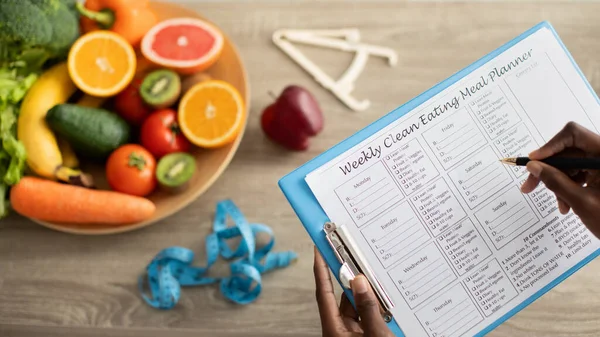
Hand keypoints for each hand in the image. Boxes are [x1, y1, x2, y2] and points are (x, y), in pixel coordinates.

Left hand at [313, 246, 393, 336]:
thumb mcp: (376, 334)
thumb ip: (368, 309)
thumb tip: (360, 282)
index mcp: (334, 329)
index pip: (324, 293)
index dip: (321, 270)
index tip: (319, 250)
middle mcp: (340, 330)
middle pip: (345, 299)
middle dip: (355, 282)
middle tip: (361, 262)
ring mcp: (352, 334)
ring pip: (359, 307)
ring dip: (370, 297)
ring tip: (383, 285)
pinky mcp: (364, 336)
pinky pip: (368, 317)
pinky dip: (377, 309)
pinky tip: (389, 304)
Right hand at [520, 122, 599, 236]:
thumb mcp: (581, 201)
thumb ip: (556, 182)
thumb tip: (533, 166)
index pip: (574, 135)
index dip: (551, 146)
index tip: (534, 161)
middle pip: (568, 151)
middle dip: (548, 169)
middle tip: (529, 185)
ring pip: (570, 164)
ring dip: (558, 182)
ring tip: (559, 204)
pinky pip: (577, 173)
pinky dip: (568, 187)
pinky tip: (567, 204)